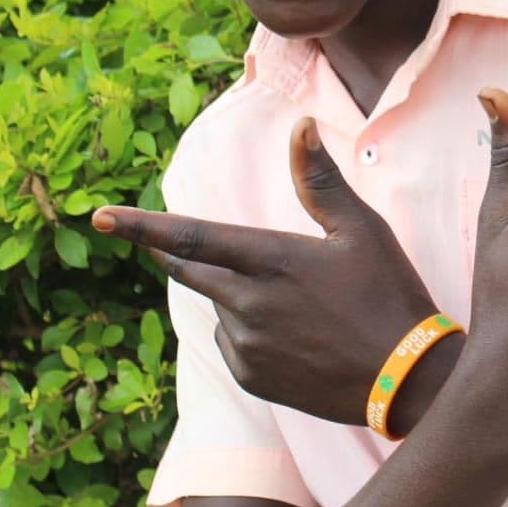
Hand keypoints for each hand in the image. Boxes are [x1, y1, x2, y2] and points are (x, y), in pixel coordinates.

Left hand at [92, 119, 438, 424]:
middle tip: (212, 251)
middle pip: (192, 271)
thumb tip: (300, 127)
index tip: (100, 216)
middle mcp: (249, 304)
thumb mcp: (362, 231)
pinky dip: (250, 332)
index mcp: (271, 260)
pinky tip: (296, 336)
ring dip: (238, 296)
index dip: (141, 227)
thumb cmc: (389, 295)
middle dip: (185, 256)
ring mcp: (247, 346)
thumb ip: (319, 181)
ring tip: (300, 305)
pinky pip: (233, 345)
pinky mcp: (253, 378)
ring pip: (220, 307)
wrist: (407, 380)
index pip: (191, 237)